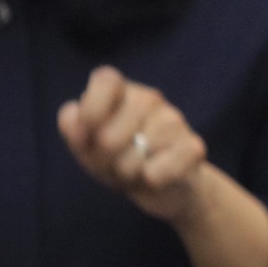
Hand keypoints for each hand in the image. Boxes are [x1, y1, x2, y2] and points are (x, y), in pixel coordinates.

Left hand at [59, 67, 210, 223]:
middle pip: (109, 135)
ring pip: (133, 158)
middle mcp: (149, 98)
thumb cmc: (119, 158)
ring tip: (135, 171)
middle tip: (113, 163)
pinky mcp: (193, 147)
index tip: (86, 133)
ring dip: (127, 175)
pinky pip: (159, 170)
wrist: (163, 187)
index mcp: (121, 90)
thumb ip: (74, 130)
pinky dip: (150, 181)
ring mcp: (173, 120)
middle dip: (104, 161)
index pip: (105, 80)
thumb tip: (77, 123)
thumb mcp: (88, 146)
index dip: (91, 109)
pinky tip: (156, 177)